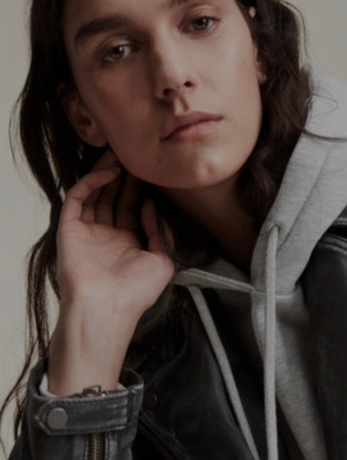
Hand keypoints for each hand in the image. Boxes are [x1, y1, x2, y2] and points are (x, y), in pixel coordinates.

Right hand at [56, 151, 173, 319]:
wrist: (108, 306)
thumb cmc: (137, 291)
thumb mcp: (163, 260)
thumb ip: (161, 232)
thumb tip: (152, 207)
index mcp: (127, 244)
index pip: (130, 209)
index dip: (137, 191)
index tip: (148, 172)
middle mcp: (106, 236)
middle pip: (112, 198)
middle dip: (122, 178)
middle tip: (132, 155)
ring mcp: (87, 231)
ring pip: (94, 194)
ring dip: (105, 174)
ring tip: (119, 153)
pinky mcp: (70, 228)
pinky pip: (78, 198)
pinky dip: (92, 183)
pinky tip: (109, 172)